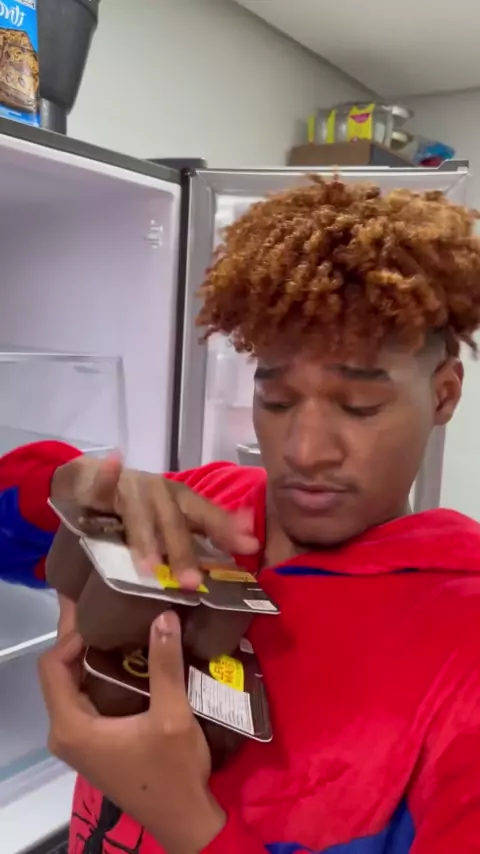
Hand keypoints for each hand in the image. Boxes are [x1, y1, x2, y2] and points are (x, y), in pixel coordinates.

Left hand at [39, 611, 225, 853]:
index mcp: (71, 726)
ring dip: (91, 653)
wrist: (183, 820)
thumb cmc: (173, 772)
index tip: (106, 613)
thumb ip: (165, 665)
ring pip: (72, 683)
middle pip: (59, 671)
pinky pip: (85, 697)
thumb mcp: (173, 716)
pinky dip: (99, 672)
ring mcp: (77, 739)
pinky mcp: (92, 743)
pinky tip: (126, 654)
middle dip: (80, 636)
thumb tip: (162, 614)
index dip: (72, 634)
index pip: (52, 665)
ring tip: (118, 620)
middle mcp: (64, 732)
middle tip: (105, 601)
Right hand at [50, 454, 258, 586]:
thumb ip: (197, 537)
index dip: (227, 529)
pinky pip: (103, 481)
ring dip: (146, 538)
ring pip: (140, 514)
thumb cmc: (141, 506)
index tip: (250, 545)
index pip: (208, 515)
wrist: (94, 479)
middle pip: (175, 520)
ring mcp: (132, 487)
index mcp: (181, 501)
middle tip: (191, 582)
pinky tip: (114, 461)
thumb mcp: (170, 520)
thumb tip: (238, 554)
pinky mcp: (101, 483)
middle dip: (183, 551)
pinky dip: (107, 473)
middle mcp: (161, 491)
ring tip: (150, 567)